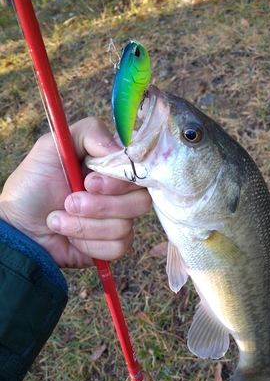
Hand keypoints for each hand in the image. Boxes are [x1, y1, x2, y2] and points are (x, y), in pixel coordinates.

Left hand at [0, 117, 150, 267]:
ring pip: (125, 227)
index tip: (89, 183)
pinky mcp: (112, 246)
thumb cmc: (33, 185)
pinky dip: (88, 244)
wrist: (19, 228)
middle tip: (68, 202)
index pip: (140, 171)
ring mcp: (119, 220)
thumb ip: (89, 133)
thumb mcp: (51, 146)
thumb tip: (120, 150)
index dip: (119, 181)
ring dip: (85, 226)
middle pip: (140, 201)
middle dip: (100, 206)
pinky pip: (118, 247)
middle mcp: (120, 193)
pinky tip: (70, 238)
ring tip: (58, 219)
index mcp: (111, 167)